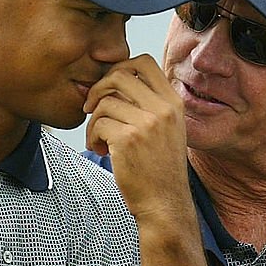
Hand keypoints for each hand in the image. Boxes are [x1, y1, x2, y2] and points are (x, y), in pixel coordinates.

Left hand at [84, 54, 192, 225]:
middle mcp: (163, 108)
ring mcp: (147, 123)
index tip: (110, 88)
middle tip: (92, 108)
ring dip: (93, 121)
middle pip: (120, 74)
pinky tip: (100, 150)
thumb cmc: (159, 168)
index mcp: (173, 102)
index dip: (120, 68)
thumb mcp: (167, 129)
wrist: (164, 203)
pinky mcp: (128, 139)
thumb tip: (115, 81)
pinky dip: (91, 136)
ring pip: (104, 102)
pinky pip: (98, 123)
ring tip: (99, 140)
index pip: (144, 62)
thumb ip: (150, 104)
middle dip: (99, 88)